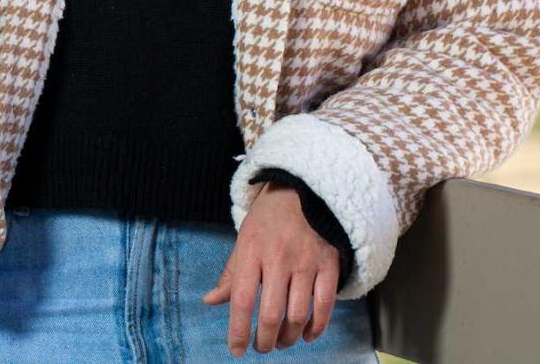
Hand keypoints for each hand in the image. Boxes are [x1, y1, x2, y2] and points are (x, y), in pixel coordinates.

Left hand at [201, 179, 339, 354]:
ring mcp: (306, 262)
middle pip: (271, 314)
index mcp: (251, 251)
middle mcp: (278, 258)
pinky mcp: (329, 264)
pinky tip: (307, 335)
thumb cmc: (268, 220)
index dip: (238, 330)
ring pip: (298, 314)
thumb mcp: (243, 240)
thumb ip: (231, 275)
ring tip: (282, 342)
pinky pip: (324, 305)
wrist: (303, 191)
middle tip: (262, 348)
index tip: (236, 350)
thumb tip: (210, 301)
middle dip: (265, 340)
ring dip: (289, 337)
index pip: (242, 300)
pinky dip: (316, 327)